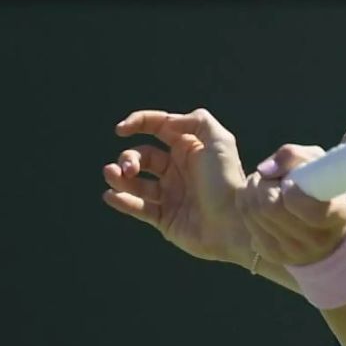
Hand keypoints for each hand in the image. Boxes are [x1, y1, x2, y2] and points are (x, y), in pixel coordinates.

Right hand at [102, 109, 250, 266]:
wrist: (234, 224)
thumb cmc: (227, 181)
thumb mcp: (220, 141)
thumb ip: (196, 120)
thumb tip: (167, 121)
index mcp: (190, 148)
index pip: (158, 128)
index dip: (138, 123)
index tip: (121, 129)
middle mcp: (179, 169)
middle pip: (143, 156)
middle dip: (129, 158)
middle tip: (128, 167)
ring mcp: (171, 194)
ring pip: (136, 182)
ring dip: (119, 177)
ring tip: (111, 175)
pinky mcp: (165, 218)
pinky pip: (138, 208)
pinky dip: (122, 201)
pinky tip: (111, 195)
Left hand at [236, 144, 345, 265]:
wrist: (330, 235)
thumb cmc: (326, 191)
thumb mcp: (319, 164)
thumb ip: (294, 157)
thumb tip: (264, 169)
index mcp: (332, 216)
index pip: (295, 200)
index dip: (285, 184)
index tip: (288, 179)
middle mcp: (312, 239)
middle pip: (267, 206)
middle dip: (261, 183)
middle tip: (270, 177)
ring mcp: (290, 251)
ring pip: (252, 212)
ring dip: (251, 191)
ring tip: (264, 185)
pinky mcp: (271, 254)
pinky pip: (247, 222)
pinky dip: (247, 204)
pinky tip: (260, 201)